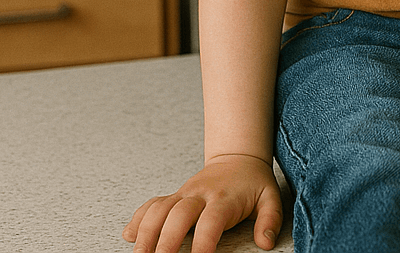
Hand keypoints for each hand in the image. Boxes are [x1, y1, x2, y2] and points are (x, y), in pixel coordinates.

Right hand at [123, 154, 282, 252]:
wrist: (237, 157)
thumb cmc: (253, 182)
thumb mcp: (270, 197)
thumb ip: (270, 219)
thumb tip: (265, 242)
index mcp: (225, 197)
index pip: (212, 220)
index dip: (203, 241)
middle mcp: (200, 194)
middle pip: (179, 214)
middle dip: (167, 240)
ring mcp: (184, 193)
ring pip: (160, 208)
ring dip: (146, 232)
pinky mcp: (173, 195)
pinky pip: (152, 204)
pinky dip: (138, 218)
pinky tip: (129, 236)